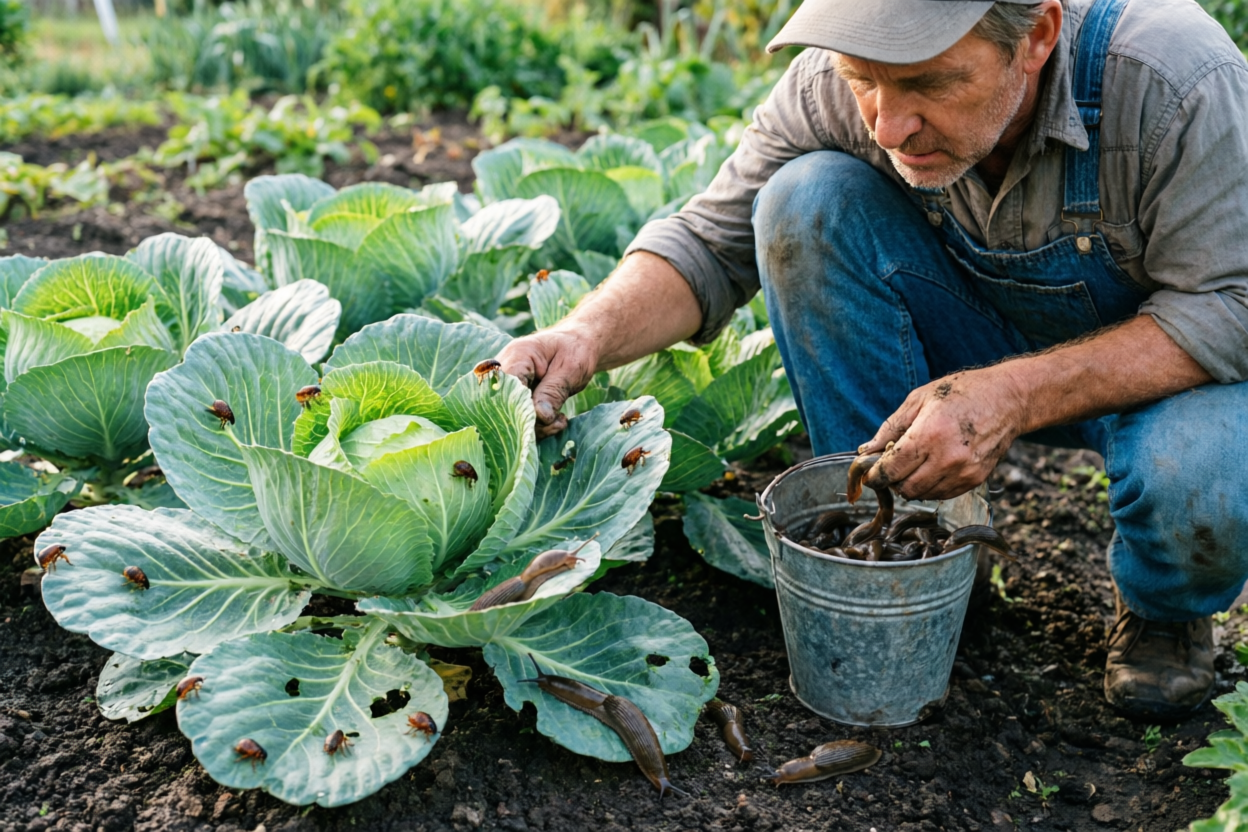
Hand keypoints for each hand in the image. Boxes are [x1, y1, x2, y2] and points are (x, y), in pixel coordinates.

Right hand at [497, 326, 599, 438]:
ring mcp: (507, 385)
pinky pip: (518, 418)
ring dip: (537, 426)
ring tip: (560, 420)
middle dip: (531, 421)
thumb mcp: (570, 370)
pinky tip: (556, 421)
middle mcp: (505, 369)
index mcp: (517, 355)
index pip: (507, 386)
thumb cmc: (575, 351)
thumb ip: (553, 392)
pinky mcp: (513, 397)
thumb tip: (539, 417)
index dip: (521, 408)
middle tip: (557, 421)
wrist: (578, 345)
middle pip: (504, 404)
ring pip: (511, 415)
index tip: (543, 418)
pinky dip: (537, 426)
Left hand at [857, 366, 1028, 500]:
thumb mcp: (919, 399)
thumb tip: (866, 451)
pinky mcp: (975, 480)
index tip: (869, 473)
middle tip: (892, 466)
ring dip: (911, 484)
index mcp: (929, 435)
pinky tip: (932, 467)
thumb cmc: (961, 392)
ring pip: (923, 495)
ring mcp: (964, 472)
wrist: (1009, 399)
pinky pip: (942, 494)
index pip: (891, 470)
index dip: (875, 476)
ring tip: (914, 463)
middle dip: (892, 481)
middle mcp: (947, 458)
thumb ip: (890, 427)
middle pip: (905, 489)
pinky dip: (931, 486)